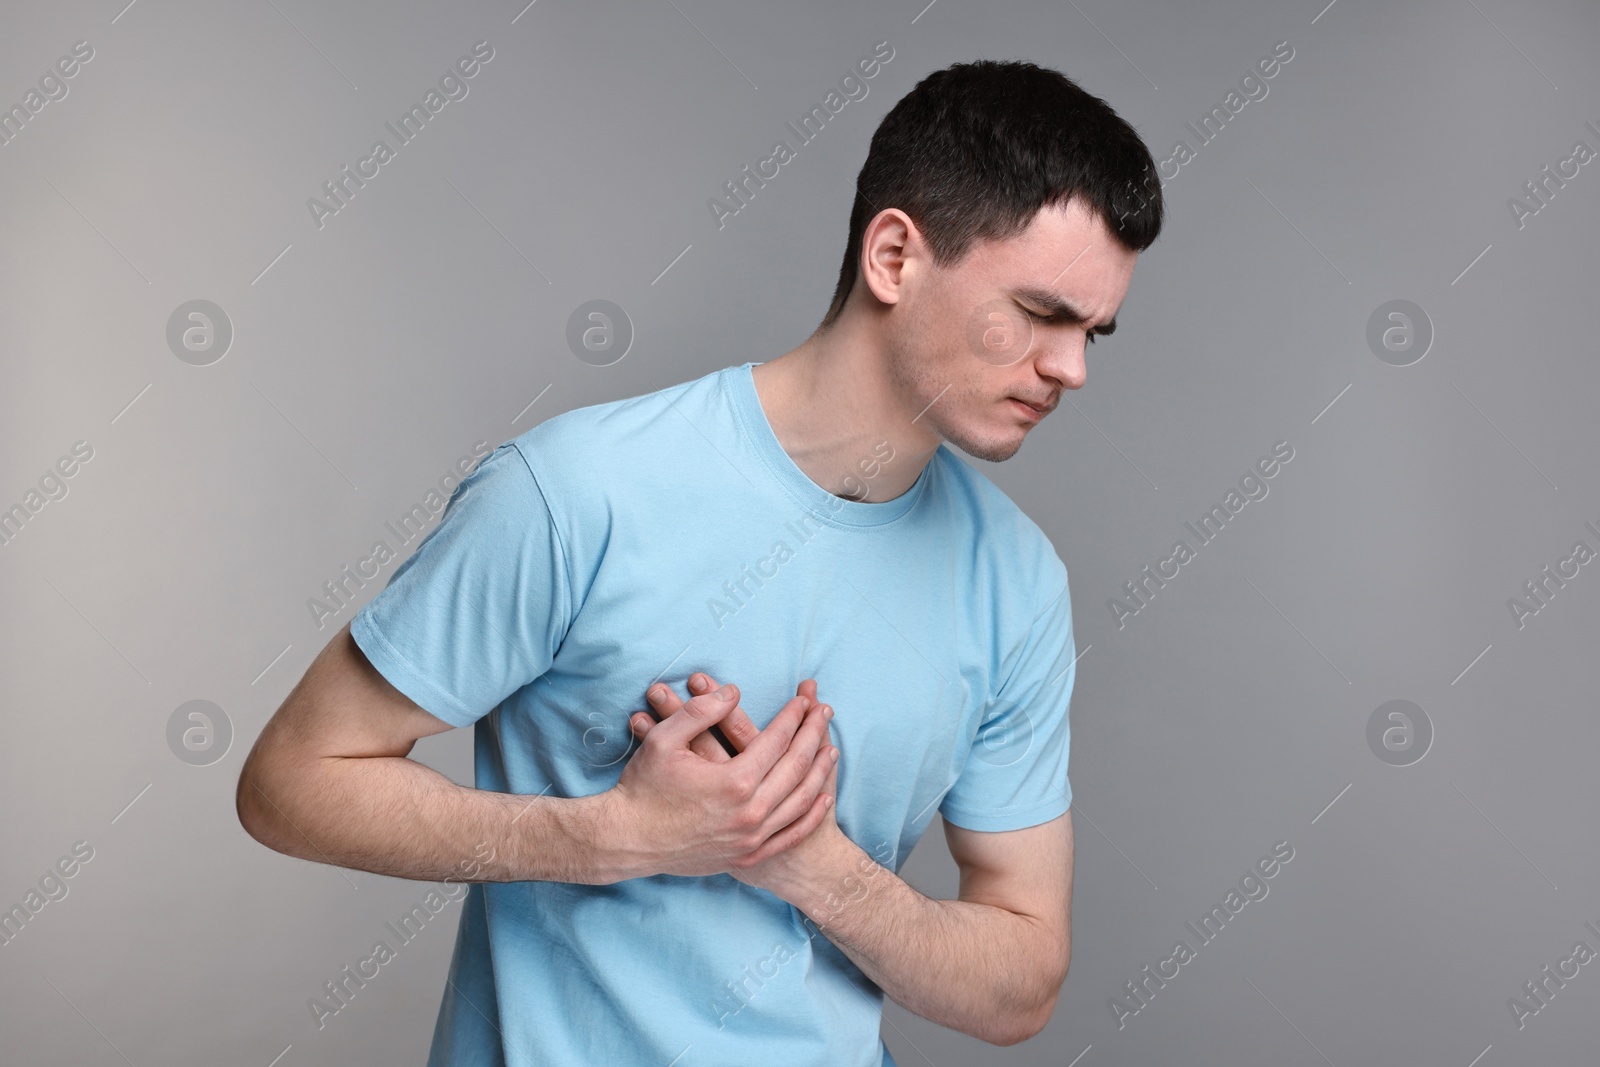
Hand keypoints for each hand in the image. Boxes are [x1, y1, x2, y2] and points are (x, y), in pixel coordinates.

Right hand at [603, 675, 835, 879]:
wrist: (627, 841)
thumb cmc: (642, 788)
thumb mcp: (664, 740)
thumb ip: (701, 711)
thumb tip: (733, 691)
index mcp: (734, 782)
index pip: (777, 741)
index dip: (793, 717)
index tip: (804, 700)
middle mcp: (750, 813)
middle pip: (796, 767)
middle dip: (814, 735)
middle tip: (826, 713)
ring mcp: (751, 839)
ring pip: (800, 802)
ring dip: (820, 773)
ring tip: (832, 749)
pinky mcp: (746, 857)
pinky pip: (790, 835)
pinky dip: (810, 815)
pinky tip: (821, 799)